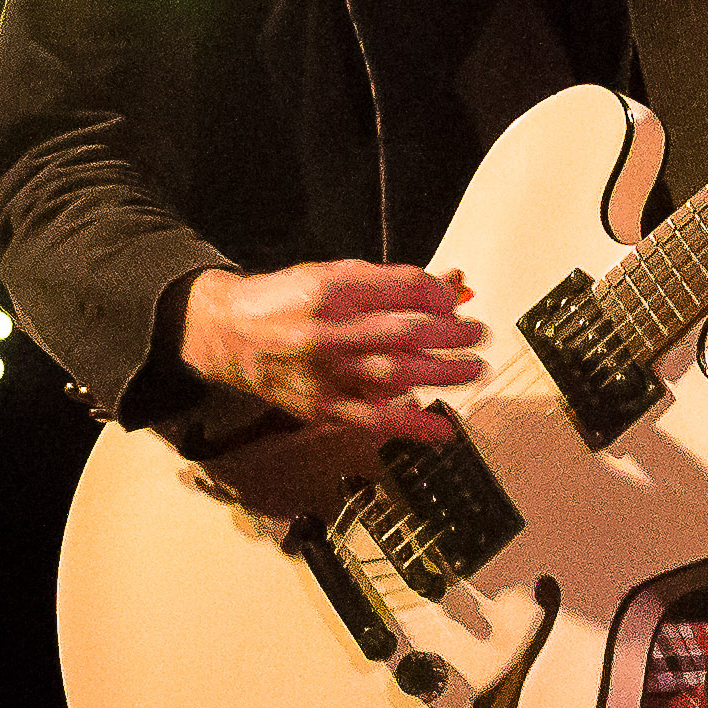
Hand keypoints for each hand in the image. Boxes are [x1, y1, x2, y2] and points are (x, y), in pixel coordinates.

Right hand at [179, 260, 485, 443]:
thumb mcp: (329, 276)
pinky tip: (442, 430)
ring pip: (395, 373)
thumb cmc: (285, 302)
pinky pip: (372, 418)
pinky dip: (411, 425)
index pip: (400, 288)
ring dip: (443, 373)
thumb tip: (442, 295)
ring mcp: (325, 372)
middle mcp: (328, 330)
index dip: (437, 294)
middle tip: (478, 333)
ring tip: (474, 368)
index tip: (453, 300)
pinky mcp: (321, 406)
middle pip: (404, 332)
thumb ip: (382, 286)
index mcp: (331, 288)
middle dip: (450, 333)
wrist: (229, 335)